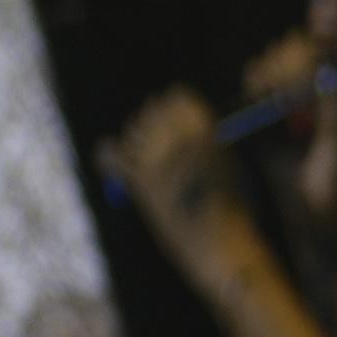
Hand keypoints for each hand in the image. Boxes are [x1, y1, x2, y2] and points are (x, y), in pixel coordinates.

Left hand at [104, 85, 265, 280]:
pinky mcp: (140, 182)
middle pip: (152, 109)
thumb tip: (169, 120)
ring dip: (139, 138)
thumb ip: (200, 133)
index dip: (174, 106)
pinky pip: (111, 155)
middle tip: (161, 137)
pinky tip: (109, 157)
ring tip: (150, 155)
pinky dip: (108, 155)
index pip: (177, 95)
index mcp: (206, 127)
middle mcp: (179, 137)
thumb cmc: (228, 203)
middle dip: (155, 121)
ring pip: (134, 129)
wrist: (219, 241)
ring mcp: (157, 159)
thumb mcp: (225, 159)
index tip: (173, 115)